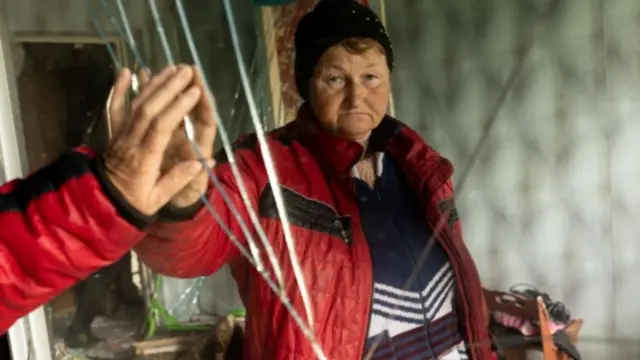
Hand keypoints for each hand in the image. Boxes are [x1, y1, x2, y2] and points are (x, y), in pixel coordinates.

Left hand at [103, 65, 204, 214]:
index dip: (177, 107)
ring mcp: (120, 135)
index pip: (161, 127)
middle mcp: (131, 142)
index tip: (194, 92)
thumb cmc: (134, 202)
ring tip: (172, 68)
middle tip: (187, 71)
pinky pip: (114, 107)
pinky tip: (126, 71)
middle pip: (149, 109)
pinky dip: (119, 88)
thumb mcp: (156, 200)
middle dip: (169, 88)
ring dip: (154, 84)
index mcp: (144, 159)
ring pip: (136, 104)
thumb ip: (176, 180)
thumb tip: (201, 162)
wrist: (101, 203)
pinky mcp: (113, 132)